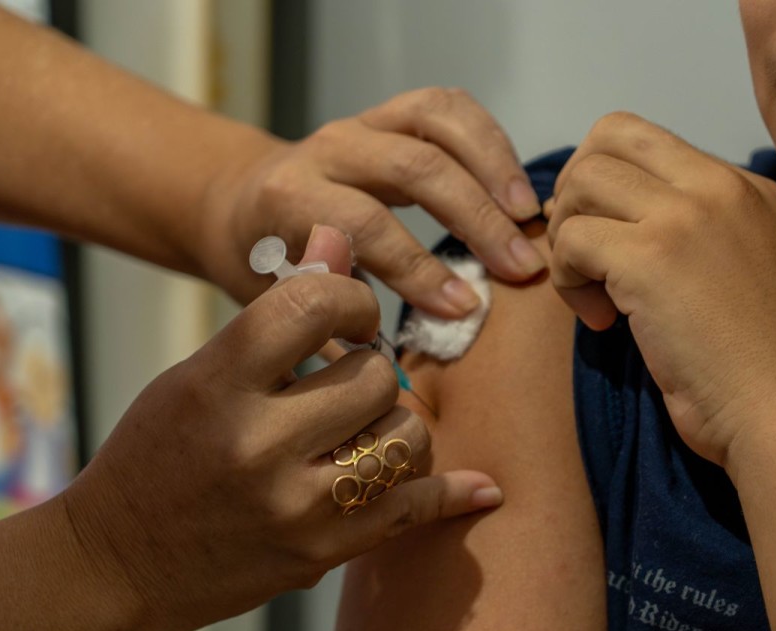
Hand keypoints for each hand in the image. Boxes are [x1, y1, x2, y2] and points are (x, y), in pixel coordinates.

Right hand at [62, 227, 502, 630]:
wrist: (119, 567)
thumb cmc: (158, 455)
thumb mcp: (198, 374)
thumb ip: (276, 314)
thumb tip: (338, 238)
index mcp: (216, 385)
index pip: (313, 305)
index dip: (350, 297)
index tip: (348, 313)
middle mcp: (259, 446)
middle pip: (375, 376)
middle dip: (372, 369)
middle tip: (349, 381)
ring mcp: (296, 507)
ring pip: (406, 437)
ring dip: (395, 424)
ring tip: (361, 430)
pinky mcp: (323, 554)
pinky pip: (414, 510)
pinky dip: (452, 494)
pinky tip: (481, 486)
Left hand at [200, 87, 546, 316]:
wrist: (244, 207)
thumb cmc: (269, 268)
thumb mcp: (281, 305)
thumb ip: (331, 332)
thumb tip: (390, 377)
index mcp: (291, 199)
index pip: (366, 225)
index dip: (419, 269)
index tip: (466, 309)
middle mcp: (327, 149)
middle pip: (414, 167)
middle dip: (476, 219)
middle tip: (521, 268)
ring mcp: (363, 123)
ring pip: (437, 120)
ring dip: (493, 168)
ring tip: (531, 217)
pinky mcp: (391, 113)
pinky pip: (449, 108)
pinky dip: (491, 141)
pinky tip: (517, 188)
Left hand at [546, 112, 775, 466]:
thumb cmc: (763, 368)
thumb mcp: (743, 272)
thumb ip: (695, 235)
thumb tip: (609, 220)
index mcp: (747, 188)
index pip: (648, 141)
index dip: (607, 182)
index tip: (608, 241)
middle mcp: (720, 185)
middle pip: (608, 137)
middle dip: (576, 194)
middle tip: (586, 257)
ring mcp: (686, 216)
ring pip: (582, 182)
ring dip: (569, 240)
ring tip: (596, 297)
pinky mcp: (650, 257)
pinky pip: (570, 240)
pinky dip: (568, 282)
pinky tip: (603, 322)